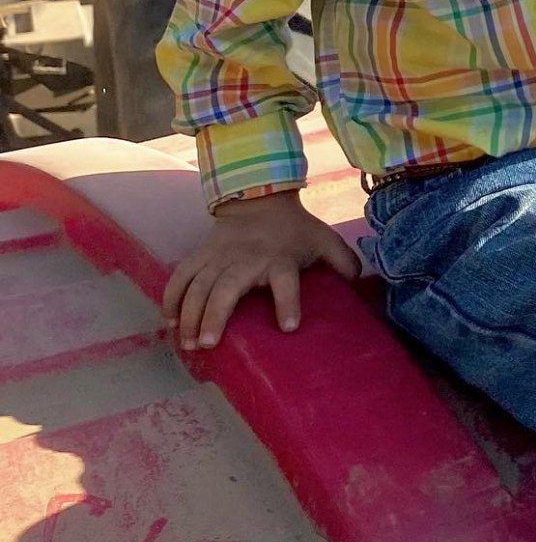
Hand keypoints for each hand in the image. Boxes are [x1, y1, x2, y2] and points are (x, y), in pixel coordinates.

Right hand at [162, 190, 359, 350]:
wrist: (260, 197)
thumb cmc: (293, 228)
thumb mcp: (323, 238)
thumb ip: (342, 259)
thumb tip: (360, 279)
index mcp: (280, 257)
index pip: (286, 279)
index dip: (289, 301)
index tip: (290, 326)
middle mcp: (247, 257)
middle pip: (227, 286)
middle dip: (216, 315)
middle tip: (209, 344)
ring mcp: (220, 256)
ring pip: (199, 284)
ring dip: (190, 314)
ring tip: (188, 343)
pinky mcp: (201, 254)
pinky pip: (181, 275)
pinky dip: (172, 297)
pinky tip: (169, 322)